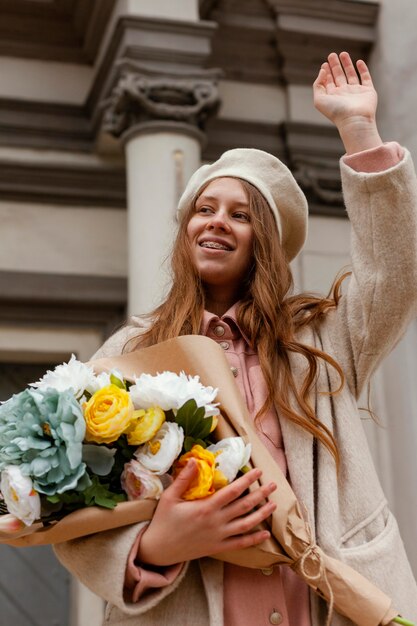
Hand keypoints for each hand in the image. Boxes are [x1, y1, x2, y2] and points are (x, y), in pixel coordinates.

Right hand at [138, 460, 276, 566]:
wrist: (158, 549)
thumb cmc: (163, 521)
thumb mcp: (170, 497)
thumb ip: (184, 478)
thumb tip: (194, 459)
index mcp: (206, 507)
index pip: (233, 491)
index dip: (247, 480)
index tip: (258, 471)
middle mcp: (216, 522)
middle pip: (244, 506)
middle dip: (261, 494)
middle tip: (273, 485)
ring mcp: (218, 536)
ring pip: (246, 524)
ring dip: (262, 514)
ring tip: (274, 504)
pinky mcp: (217, 548)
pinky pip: (240, 544)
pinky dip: (254, 539)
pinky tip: (266, 534)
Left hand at [313, 51, 382, 153]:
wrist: (354, 119)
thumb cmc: (336, 112)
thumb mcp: (319, 99)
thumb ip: (318, 84)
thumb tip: (322, 70)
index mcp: (333, 97)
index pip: (329, 82)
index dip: (326, 73)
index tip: (324, 64)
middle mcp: (344, 94)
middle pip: (339, 77)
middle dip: (335, 66)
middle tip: (332, 55)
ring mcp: (356, 92)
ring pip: (351, 75)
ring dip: (347, 64)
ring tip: (343, 53)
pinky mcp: (368, 91)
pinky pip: (366, 78)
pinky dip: (363, 69)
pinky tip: (358, 61)